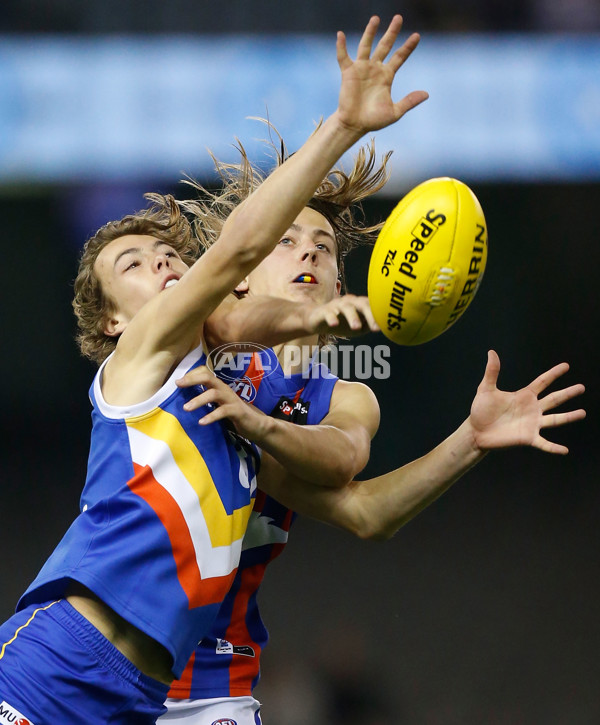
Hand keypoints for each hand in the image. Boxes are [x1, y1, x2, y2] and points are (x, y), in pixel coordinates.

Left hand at [177, 366, 271, 441]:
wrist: (256, 424)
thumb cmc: (233, 414)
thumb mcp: (217, 404)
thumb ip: (206, 400)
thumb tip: (184, 401)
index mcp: (219, 387)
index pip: (205, 373)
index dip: (191, 375)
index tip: (177, 382)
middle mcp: (225, 390)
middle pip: (208, 378)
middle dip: (192, 380)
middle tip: (178, 385)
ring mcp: (231, 399)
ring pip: (214, 394)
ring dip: (198, 400)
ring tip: (186, 408)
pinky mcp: (237, 411)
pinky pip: (223, 411)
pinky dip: (211, 416)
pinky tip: (202, 422)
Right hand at [304, 294, 379, 336]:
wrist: (317, 321)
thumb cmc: (341, 323)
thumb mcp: (359, 327)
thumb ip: (370, 326)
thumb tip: (386, 328)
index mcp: (359, 304)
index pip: (372, 307)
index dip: (379, 316)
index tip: (385, 327)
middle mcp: (349, 302)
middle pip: (361, 304)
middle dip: (369, 314)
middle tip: (375, 328)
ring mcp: (336, 305)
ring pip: (346, 307)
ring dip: (352, 317)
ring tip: (356, 328)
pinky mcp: (324, 311)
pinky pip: (328, 313)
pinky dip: (332, 318)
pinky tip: (334, 324)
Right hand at [336, 15, 428, 134]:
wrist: (355, 125)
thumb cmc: (373, 120)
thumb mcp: (395, 112)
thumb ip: (409, 101)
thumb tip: (426, 94)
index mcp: (386, 76)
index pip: (399, 57)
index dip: (408, 47)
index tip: (417, 36)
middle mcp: (375, 69)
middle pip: (385, 45)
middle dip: (392, 32)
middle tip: (399, 17)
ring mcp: (361, 69)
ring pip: (366, 45)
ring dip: (370, 32)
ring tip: (375, 18)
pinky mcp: (348, 73)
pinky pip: (343, 57)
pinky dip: (341, 46)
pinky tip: (340, 34)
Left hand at [469, 350, 585, 454]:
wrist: (476, 431)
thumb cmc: (481, 410)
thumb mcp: (486, 389)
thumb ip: (492, 372)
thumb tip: (491, 352)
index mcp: (524, 396)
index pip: (542, 382)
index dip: (554, 373)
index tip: (566, 366)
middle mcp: (532, 409)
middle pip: (554, 399)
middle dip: (568, 393)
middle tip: (582, 387)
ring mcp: (532, 424)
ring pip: (555, 419)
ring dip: (569, 417)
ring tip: (583, 412)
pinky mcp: (528, 438)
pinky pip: (544, 443)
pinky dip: (554, 447)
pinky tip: (565, 450)